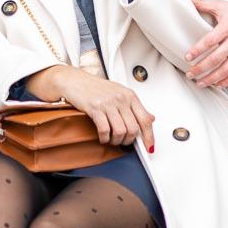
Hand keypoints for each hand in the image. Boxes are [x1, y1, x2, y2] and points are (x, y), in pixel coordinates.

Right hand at [35, 64, 155, 150]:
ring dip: (116, 141)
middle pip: (133, 129)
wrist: (76, 81)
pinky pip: (105, 130)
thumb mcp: (120, 93)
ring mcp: (108, 103)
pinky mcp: (95, 108)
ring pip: (120, 131)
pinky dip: (104, 138)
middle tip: (123, 142)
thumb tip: (151, 118)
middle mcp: (121, 99)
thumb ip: (135, 107)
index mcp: (130, 96)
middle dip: (128, 141)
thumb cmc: (97, 88)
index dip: (149, 136)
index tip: (149, 147)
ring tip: (111, 139)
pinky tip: (103, 137)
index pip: (145, 119)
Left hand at [184, 0, 227, 88]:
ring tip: (199, 82)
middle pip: (216, 59)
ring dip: (212, 78)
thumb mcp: (222, 6)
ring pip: (226, 69)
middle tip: (189, 74)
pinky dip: (227, 80)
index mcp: (227, 27)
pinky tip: (217, 84)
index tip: (187, 57)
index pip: (210, 41)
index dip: (198, 50)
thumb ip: (204, 4)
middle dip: (201, 68)